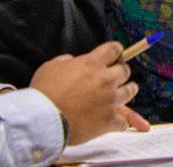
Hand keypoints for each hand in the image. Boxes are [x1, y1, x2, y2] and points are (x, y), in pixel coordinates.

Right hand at [30, 41, 148, 144]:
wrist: (41, 120)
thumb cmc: (43, 92)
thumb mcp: (51, 67)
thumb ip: (66, 61)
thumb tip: (72, 61)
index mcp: (93, 64)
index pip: (114, 49)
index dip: (115, 51)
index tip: (115, 54)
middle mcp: (106, 79)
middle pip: (125, 70)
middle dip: (120, 72)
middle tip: (116, 76)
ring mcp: (110, 100)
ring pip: (130, 91)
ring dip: (128, 90)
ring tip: (125, 91)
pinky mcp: (109, 120)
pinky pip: (123, 121)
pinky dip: (121, 121)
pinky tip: (119, 121)